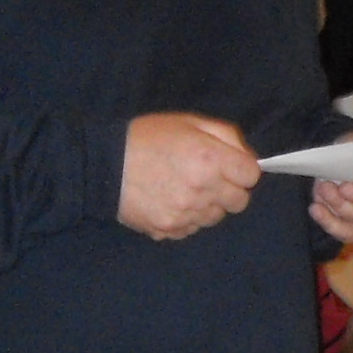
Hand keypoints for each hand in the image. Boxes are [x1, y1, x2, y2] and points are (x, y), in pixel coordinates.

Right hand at [119, 113, 259, 239]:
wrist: (101, 164)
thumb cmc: (147, 137)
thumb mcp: (189, 123)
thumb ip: (226, 136)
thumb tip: (249, 158)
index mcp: (210, 159)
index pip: (251, 175)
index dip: (242, 169)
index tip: (229, 166)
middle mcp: (202, 189)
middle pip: (239, 201)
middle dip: (228, 189)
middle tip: (207, 177)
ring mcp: (185, 213)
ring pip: (216, 217)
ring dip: (208, 205)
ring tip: (184, 188)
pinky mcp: (169, 229)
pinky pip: (193, 228)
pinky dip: (187, 218)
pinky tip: (170, 201)